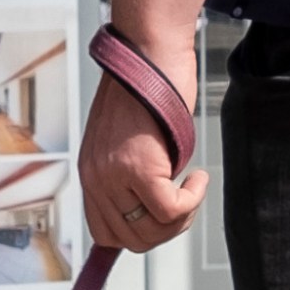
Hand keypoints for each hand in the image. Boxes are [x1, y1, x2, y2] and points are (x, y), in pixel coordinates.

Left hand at [76, 48, 207, 254]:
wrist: (148, 51)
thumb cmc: (146, 86)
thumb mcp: (128, 139)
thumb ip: (131, 174)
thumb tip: (156, 209)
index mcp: (90, 172)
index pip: (105, 232)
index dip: (140, 234)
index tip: (164, 220)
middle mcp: (95, 177)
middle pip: (129, 238)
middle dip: (166, 230)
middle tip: (186, 204)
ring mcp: (114, 173)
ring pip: (151, 230)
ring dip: (182, 217)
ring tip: (193, 188)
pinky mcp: (138, 165)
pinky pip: (170, 209)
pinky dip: (192, 201)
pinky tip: (199, 178)